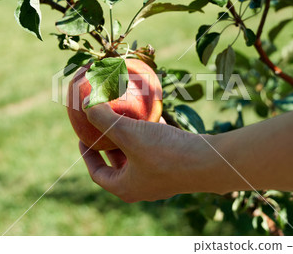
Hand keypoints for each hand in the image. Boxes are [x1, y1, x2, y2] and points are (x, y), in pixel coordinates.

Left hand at [79, 103, 210, 202]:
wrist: (208, 162)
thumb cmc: (165, 152)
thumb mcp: (129, 134)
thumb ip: (105, 120)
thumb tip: (86, 106)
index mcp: (126, 187)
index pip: (97, 173)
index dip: (87, 154)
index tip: (83, 137)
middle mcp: (142, 186)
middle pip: (117, 165)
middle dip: (109, 144)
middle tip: (103, 125)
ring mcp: (160, 177)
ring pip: (138, 156)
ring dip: (131, 138)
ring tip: (126, 117)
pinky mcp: (175, 166)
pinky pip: (156, 150)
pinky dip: (151, 135)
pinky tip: (153, 115)